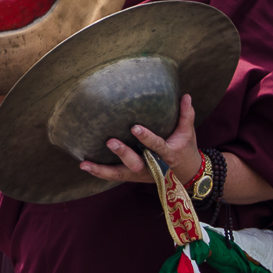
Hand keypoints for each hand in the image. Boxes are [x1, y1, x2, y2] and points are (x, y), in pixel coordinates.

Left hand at [79, 95, 202, 186]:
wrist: (186, 176)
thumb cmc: (185, 150)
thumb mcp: (188, 134)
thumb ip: (186, 115)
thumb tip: (186, 95)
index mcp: (168, 155)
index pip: (157, 146)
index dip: (146, 138)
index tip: (134, 127)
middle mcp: (153, 167)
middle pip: (136, 163)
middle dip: (123, 154)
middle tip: (110, 141)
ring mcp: (141, 174)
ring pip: (121, 174)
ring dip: (102, 170)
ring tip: (85, 164)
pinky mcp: (133, 177)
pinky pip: (115, 176)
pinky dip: (100, 172)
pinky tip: (84, 165)